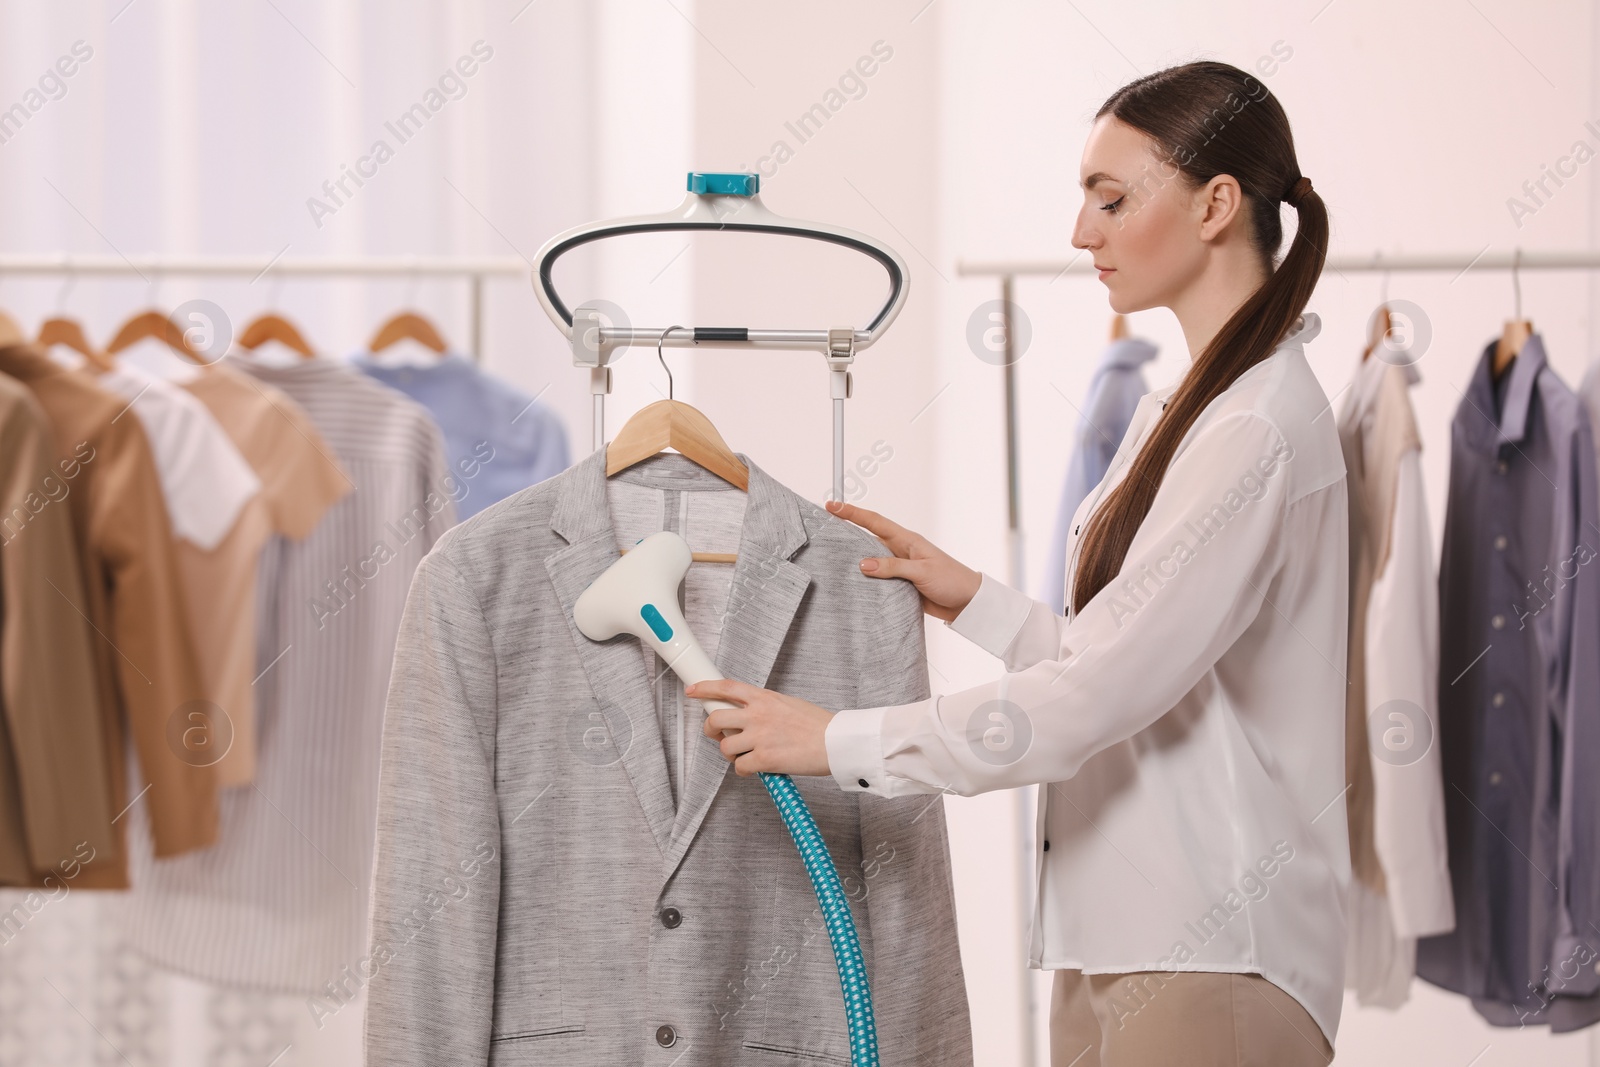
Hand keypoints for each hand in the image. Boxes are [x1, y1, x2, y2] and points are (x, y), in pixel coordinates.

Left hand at [690, 679, 833, 777]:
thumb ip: (765, 707)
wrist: (836, 742)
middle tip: (719, 736)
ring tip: (747, 755)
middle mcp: (757, 714)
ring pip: (725, 747)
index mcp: (764, 698)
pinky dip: (745, 770)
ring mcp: (759, 737)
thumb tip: (748, 717)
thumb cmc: (817, 725)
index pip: (727, 687)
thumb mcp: (788, 704)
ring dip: (732, 754)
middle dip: (710, 730)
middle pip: (715, 719)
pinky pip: (740, 767)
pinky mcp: (764, 759)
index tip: (693, 691)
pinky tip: (757, 768)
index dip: (705, 688)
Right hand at [824, 499, 981, 622]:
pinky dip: (864, 580)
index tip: (833, 506)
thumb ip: (893, 567)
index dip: (853, 513)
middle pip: (868, 537)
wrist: (968, 603)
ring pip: (870, 560)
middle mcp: (901, 551)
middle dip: (846, 530)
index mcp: (907, 540)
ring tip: (830, 554)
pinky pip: (877, 579)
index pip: (875, 522)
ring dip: (853, 557)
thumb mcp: (922, 572)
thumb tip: (863, 563)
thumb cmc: (952, 581)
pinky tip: (851, 582)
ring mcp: (899, 568)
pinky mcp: (900, 584)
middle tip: (823, 526)